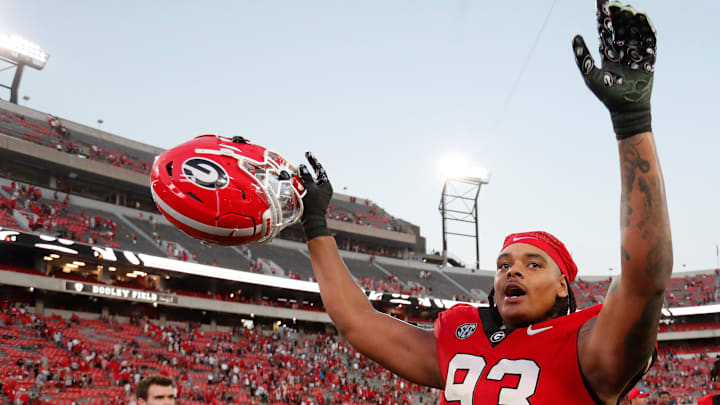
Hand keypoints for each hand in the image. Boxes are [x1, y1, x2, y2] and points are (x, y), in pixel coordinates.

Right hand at [298, 152, 332, 240]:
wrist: (312, 222)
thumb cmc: (313, 205)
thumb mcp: (310, 188)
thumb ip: (306, 177)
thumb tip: (302, 167)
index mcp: (326, 185)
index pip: (320, 170)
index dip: (313, 161)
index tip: (307, 154)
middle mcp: (322, 189)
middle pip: (313, 175)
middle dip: (305, 169)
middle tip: (301, 161)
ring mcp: (317, 195)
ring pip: (307, 182)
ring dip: (300, 177)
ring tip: (293, 172)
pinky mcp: (310, 200)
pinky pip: (304, 189)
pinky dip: (298, 185)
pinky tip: (292, 181)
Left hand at [572, 1, 655, 138]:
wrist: (626, 109)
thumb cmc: (606, 94)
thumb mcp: (590, 74)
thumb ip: (582, 56)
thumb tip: (574, 35)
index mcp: (606, 52)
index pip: (604, 29)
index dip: (603, 15)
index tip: (602, 1)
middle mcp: (621, 50)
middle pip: (620, 27)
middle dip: (619, 15)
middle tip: (617, 5)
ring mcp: (635, 53)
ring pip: (634, 31)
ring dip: (632, 20)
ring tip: (628, 9)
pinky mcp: (648, 58)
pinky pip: (649, 40)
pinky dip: (647, 29)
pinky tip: (643, 19)